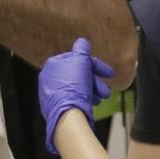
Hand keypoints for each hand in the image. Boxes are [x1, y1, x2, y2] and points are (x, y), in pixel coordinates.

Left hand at [38, 38, 113, 154]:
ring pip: (77, 88)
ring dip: (93, 91)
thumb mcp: (81, 62)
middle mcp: (49, 79)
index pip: (77, 60)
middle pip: (78, 75)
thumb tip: (82, 42)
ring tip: (101, 99)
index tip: (110, 73)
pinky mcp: (56, 107)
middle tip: (107, 91)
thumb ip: (82, 50)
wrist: (67, 116)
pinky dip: (84, 99)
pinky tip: (92, 104)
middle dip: (95, 81)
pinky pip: (73, 99)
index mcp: (52, 65)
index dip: (95, 65)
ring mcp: (51, 94)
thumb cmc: (74, 87)